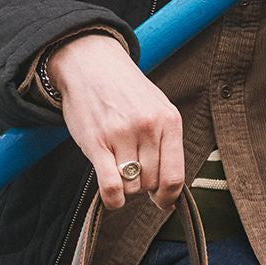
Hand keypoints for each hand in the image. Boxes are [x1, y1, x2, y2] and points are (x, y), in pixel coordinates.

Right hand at [46, 33, 184, 211]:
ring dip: (125, 188)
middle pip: (151, 183)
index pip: (175, 176)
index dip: (168, 197)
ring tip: (119, 170)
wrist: (90, 63)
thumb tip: (170, 191)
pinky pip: (111, 186)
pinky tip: (111, 196)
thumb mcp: (157, 107)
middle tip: (133, 173)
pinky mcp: (96, 142)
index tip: (162, 201)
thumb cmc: (125, 91)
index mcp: (169, 120)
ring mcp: (122, 134)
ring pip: (131, 187)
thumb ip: (167, 143)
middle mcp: (148, 127)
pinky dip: (112, 199)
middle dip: (143, 187)